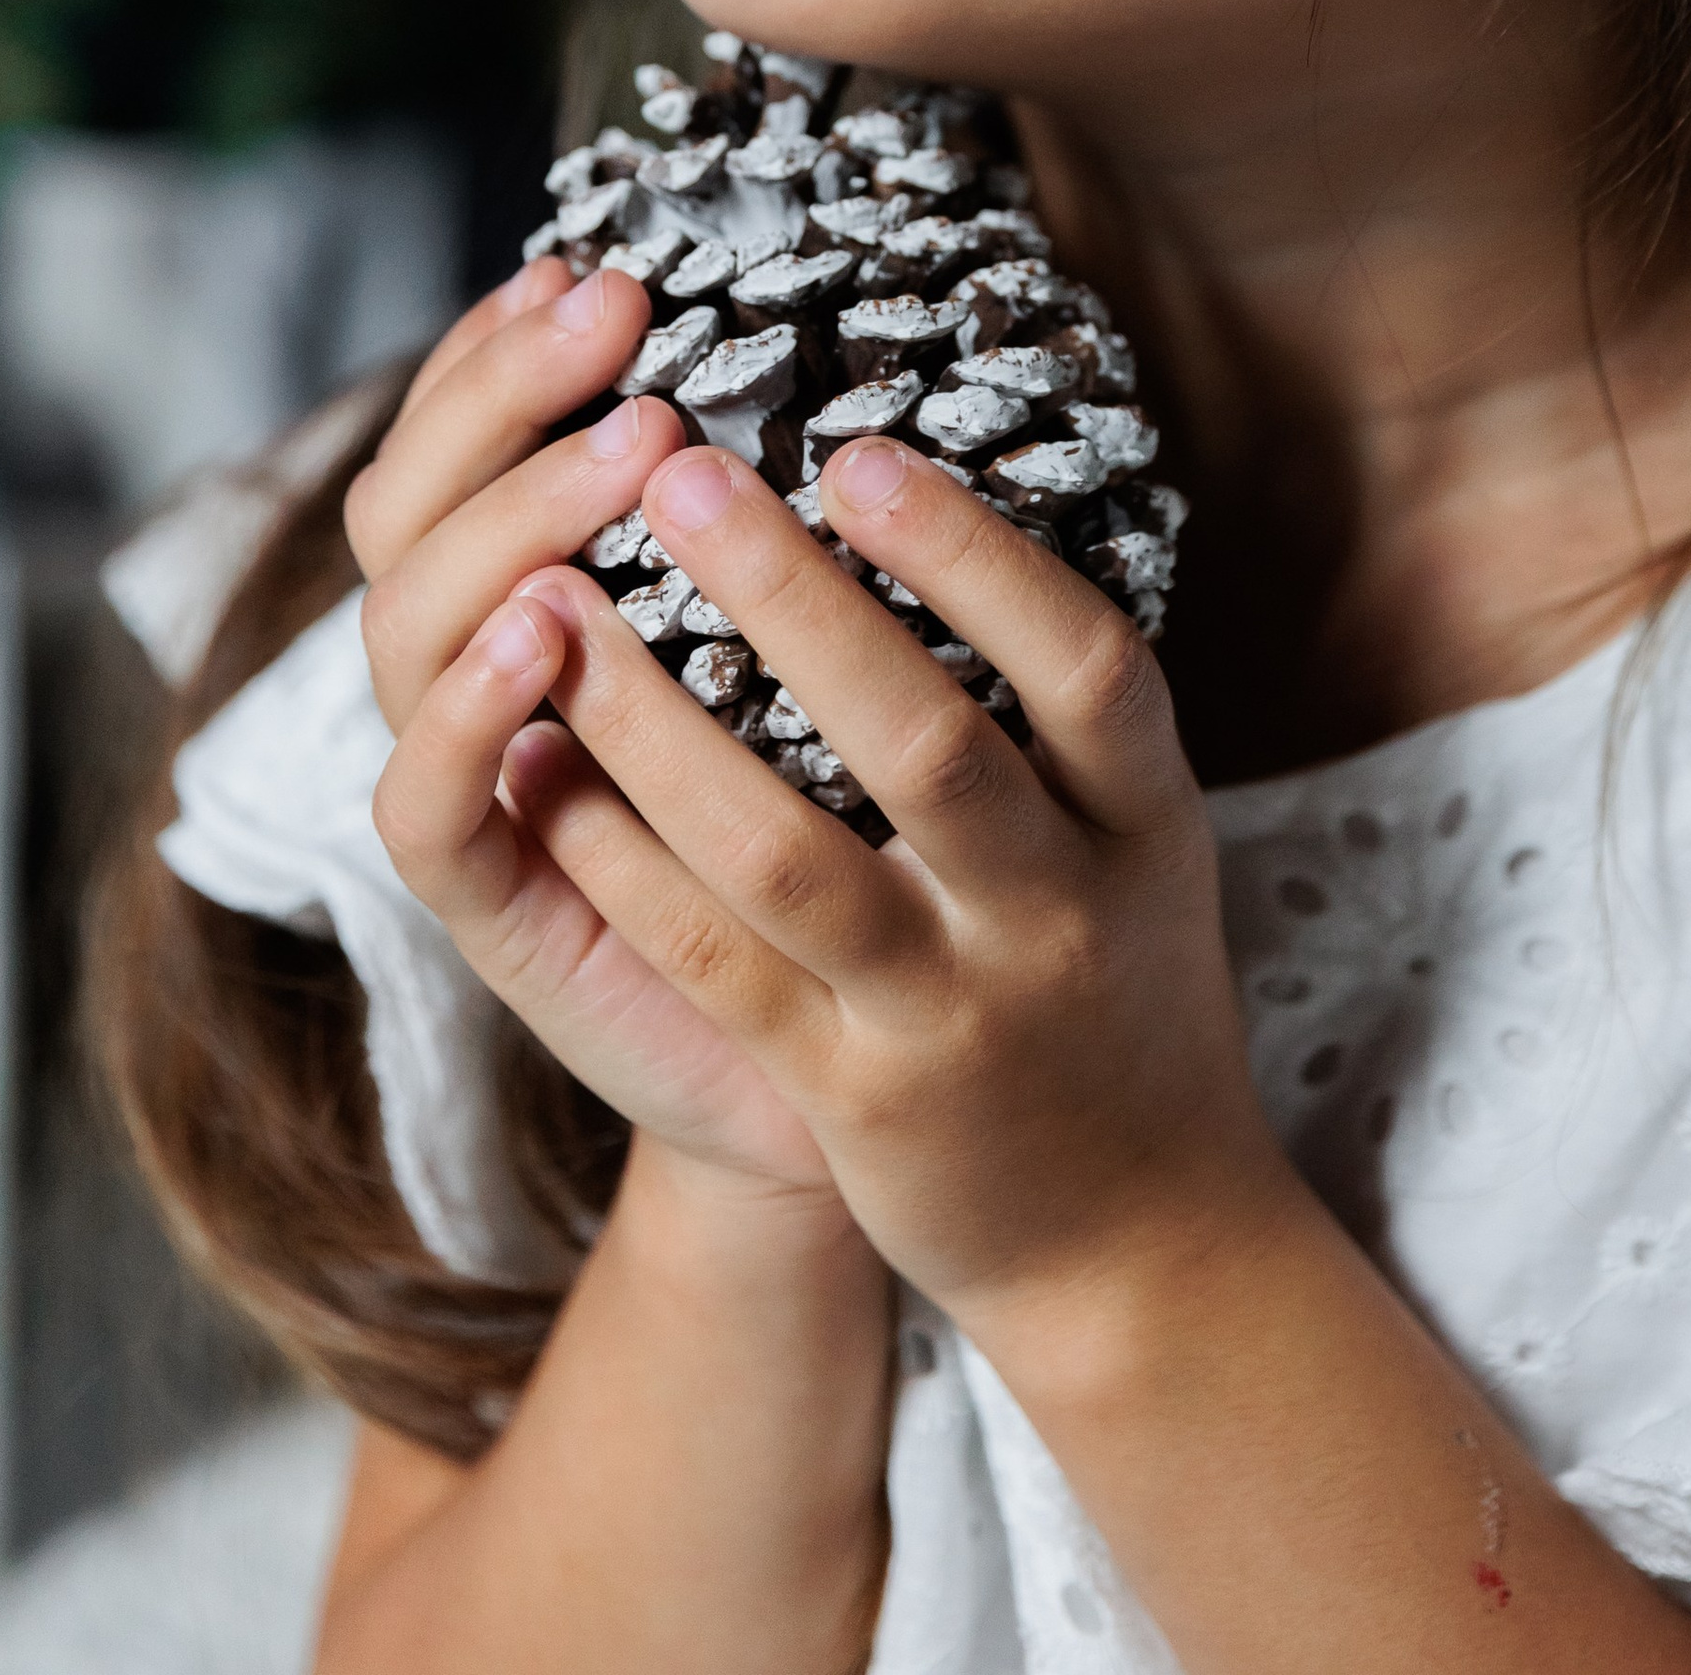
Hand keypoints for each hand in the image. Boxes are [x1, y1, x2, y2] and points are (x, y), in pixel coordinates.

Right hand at [354, 259, 837, 1195]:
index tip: (593, 267)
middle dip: (504, 392)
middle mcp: (487, 677)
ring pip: (408, 626)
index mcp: (544, 596)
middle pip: (413, 508)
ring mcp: (481, 789)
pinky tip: (546, 629)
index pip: (463, 443)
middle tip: (616, 313)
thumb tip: (845, 349)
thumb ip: (782, 536)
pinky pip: (429, 806)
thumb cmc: (851, 843)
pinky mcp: (495, 913)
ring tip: (626, 447)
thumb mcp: (825, 667)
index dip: (501, 350)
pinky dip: (469, 709)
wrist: (847, 1082)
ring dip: (512, 518)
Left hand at [445, 434, 1289, 1344]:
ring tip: (563, 607)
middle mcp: (1057, 914)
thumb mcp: (1143, 838)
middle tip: (678, 472)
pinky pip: (713, 962)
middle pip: (926, 744)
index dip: (980, 558)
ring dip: (657, 724)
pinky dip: (619, 856)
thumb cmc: (1118, 981)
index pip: (1089, 665)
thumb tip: (950, 492)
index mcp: (1147, 824)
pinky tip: (543, 768)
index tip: (862, 452)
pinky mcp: (851, 1097)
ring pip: (784, 856)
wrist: (1137, 1239)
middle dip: (791, 600)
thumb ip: (1070, 703)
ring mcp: (950, 1014)